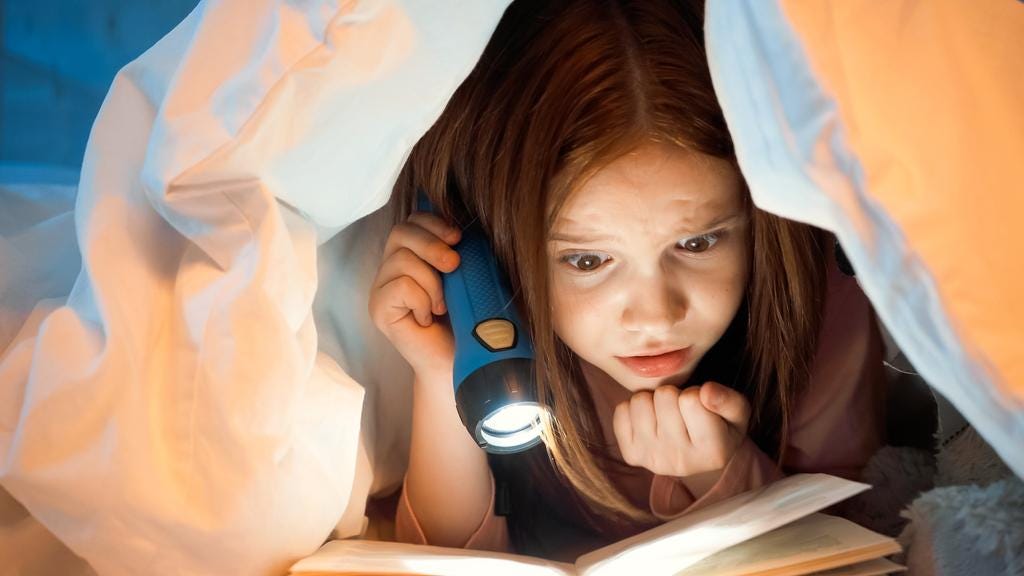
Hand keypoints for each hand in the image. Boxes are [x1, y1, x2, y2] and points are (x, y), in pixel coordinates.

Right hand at [368, 211, 460, 380]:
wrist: (461, 362)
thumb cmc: (467, 320)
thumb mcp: (467, 278)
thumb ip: (460, 252)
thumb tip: (461, 229)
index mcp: (412, 256)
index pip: (411, 222)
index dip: (433, 222)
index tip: (458, 237)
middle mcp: (391, 269)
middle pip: (401, 233)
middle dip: (432, 245)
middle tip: (454, 265)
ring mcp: (381, 288)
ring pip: (402, 260)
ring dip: (431, 281)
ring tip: (442, 306)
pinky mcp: (377, 309)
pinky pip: (400, 286)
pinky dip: (422, 300)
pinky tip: (427, 318)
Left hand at [612, 381, 750, 477]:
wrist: (697, 457)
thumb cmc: (719, 427)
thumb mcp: (737, 414)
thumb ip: (729, 400)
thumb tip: (706, 391)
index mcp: (712, 452)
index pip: (691, 399)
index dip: (696, 393)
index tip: (701, 407)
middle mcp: (680, 462)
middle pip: (664, 396)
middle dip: (673, 395)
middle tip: (682, 410)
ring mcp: (652, 460)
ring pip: (640, 400)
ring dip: (652, 400)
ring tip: (666, 414)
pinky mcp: (631, 456)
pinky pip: (621, 411)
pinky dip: (634, 409)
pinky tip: (650, 421)